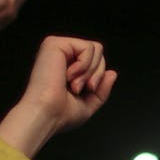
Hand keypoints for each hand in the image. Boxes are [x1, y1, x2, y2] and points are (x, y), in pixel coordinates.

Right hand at [0, 36, 116, 157]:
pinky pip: (88, 47)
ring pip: (96, 49)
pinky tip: (69, 76)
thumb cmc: (60, 114)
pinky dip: (85, 65)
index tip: (86, 91)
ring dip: (90, 72)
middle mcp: (61, 55)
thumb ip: (102, 89)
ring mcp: (57, 47)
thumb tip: (112, 73)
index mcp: (67, 67)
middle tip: (79, 89)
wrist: (46, 116)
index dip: (98, 77)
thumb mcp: (88, 103)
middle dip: (96, 74)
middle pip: (98, 53)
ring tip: (73, 84)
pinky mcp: (55, 43)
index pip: (96, 61)